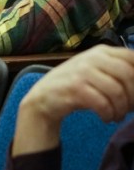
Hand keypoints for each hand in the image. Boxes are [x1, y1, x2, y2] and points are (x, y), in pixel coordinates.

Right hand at [13, 45, 133, 155]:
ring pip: (117, 91)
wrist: (44, 97)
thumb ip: (117, 70)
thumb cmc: (76, 85)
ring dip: (121, 109)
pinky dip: (109, 114)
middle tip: (129, 109)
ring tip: (117, 115)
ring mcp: (82, 71)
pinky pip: (103, 103)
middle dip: (133, 96)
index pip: (132, 57)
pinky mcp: (75, 87)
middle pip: (128, 75)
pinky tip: (106, 118)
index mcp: (101, 51)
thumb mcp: (96, 71)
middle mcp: (92, 57)